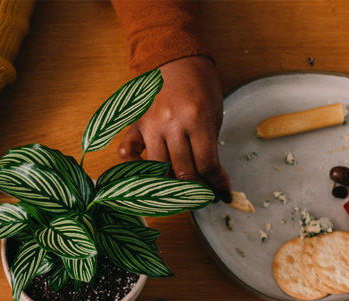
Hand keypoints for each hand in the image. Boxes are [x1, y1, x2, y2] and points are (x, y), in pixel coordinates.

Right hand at [117, 56, 230, 202]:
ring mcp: (150, 125)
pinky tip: (147, 175)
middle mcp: (171, 123)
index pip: (207, 165)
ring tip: (183, 189)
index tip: (222, 193)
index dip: (217, 185)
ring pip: (159, 171)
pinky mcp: (136, 124)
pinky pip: (127, 154)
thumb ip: (210, 146)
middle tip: (204, 195)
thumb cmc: (200, 85)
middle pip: (184, 173)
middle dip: (198, 190)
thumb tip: (211, 179)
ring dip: (172, 185)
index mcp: (197, 118)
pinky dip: (134, 168)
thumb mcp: (214, 113)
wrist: (177, 58)